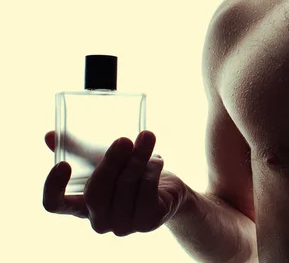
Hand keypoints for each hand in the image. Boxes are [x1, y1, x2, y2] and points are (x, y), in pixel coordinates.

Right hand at [43, 130, 187, 235]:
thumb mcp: (101, 158)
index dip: (54, 187)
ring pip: (125, 189)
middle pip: (96, 193)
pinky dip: (152, 172)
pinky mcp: (148, 222)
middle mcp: (99, 220)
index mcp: (80, 205)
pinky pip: (147, 194)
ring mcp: (123, 225)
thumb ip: (75, 148)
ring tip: (147, 138)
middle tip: (124, 140)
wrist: (167, 187)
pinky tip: (157, 159)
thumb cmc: (128, 172)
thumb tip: (48, 135)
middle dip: (111, 163)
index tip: (63, 164)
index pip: (55, 204)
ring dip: (137, 159)